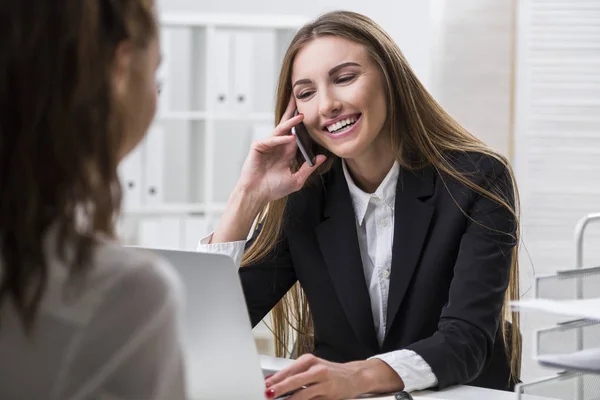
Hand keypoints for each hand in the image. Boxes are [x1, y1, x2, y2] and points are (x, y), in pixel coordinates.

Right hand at [236, 95, 326, 204]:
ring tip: (301, 116)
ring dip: (290, 122)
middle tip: (300, 98)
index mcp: (286, 151)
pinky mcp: (259, 147)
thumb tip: (322, 158)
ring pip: (280, 130)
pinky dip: (281, 139)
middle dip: (293, 112)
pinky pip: (272, 140)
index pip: (296, 133)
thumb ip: (308, 168)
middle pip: (286, 124)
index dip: (302, 123)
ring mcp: (268, 145)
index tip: (312, 111)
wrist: (257, 194)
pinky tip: (291, 138)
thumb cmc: (273, 188)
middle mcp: (278, 145)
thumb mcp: (296, 179)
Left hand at [264, 354, 404, 399]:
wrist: (355, 376)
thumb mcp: (312, 369)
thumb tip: (273, 383)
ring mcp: (323, 381)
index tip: (262, 386)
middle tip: (267, 394)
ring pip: (302, 392)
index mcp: (308, 360)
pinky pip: (311, 399)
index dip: (273, 380)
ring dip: (288, 398)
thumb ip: (294, 375)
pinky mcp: (329, 393)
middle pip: (292, 380)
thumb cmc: (331, 373)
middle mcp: (315, 369)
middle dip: (278, 388)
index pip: (287, 370)